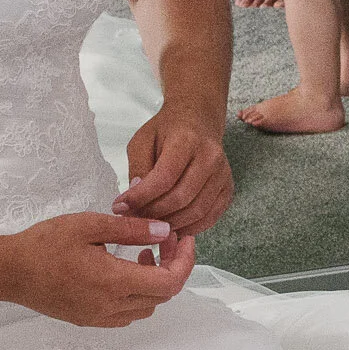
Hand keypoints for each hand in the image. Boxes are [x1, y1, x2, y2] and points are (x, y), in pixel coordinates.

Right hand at [0, 209, 195, 326]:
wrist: (10, 271)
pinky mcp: (89, 321)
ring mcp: (100, 318)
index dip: (184, 261)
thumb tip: (165, 232)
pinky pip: (127, 314)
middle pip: (162, 296)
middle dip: (171, 267)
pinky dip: (137, 295)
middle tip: (163, 240)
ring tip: (141, 255)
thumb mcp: (89, 225)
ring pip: (146, 308)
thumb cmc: (46, 243)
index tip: (181, 238)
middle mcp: (111, 307)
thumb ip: (131, 229)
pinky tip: (122, 272)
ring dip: (154, 283)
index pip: (169, 283)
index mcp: (114, 283)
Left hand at [116, 109, 233, 237]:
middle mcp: (211, 157)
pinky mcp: (227, 189)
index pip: (164, 177)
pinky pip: (209, 218)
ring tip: (150, 222)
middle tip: (133, 217)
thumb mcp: (143, 141)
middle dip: (153, 213)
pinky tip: (171, 224)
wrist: (198, 122)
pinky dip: (188, 227)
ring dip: (169, 223)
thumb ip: (138, 169)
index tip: (120, 206)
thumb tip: (135, 201)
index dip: (141, 197)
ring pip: (196, 212)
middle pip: (180, 198)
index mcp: (187, 140)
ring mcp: (223, 175)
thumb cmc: (169, 131)